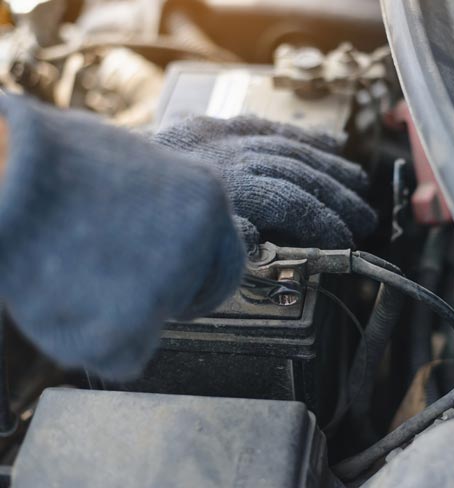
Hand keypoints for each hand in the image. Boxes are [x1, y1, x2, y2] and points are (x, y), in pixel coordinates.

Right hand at [0, 95, 243, 378]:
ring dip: (118, 315)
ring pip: (153, 326)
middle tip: (124, 294)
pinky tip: (60, 303)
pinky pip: (122, 357)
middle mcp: (200, 244)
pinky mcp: (127, 330)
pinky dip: (93, 343)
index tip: (176, 284)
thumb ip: (166, 202)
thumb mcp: (131, 163)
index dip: (200, 277)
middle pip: (200, 296)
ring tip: (69, 273)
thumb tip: (168, 225)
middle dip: (171, 301)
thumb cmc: (50, 162)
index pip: (227, 260)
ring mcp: (167, 287)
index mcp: (206, 198)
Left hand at [153, 116, 377, 251]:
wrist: (84, 187)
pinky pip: (266, 126)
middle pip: (297, 173)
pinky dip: (302, 136)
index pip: (289, 202)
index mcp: (221, 191)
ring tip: (360, 184)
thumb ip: (221, 249)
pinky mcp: (210, 126)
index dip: (323, 222)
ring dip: (330, 167)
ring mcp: (219, 137)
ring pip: (289, 147)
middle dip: (337, 198)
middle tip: (367, 219)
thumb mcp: (177, 252)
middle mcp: (226, 156)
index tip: (344, 241)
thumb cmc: (133, 230)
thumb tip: (256, 246)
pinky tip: (332, 144)